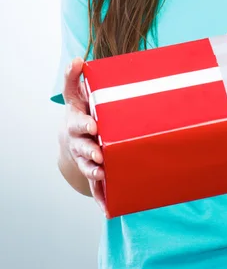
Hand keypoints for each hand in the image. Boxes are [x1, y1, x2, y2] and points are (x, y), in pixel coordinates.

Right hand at [62, 56, 106, 213]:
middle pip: (82, 146)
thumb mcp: (78, 93)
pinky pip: (96, 186)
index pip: (78, 121)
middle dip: (90, 150)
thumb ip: (76, 78)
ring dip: (94, 171)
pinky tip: (109, 209)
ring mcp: (84, 157)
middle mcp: (78, 141)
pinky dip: (101, 198)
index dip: (84, 125)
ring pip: (88, 166)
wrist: (75, 135)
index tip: (94, 126)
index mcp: (77, 121)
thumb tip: (76, 59)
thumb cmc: (84, 109)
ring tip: (103, 173)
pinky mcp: (93, 171)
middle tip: (100, 152)